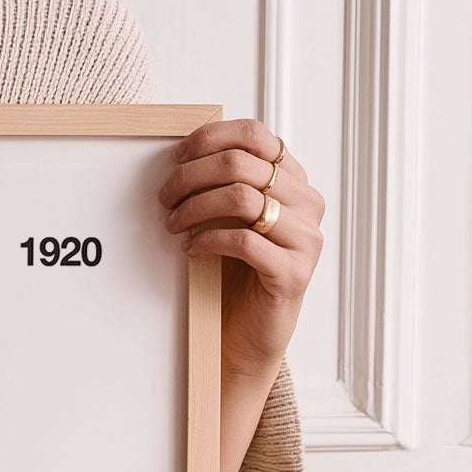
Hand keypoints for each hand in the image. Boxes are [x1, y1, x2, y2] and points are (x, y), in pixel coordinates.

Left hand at [158, 117, 323, 385]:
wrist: (246, 335)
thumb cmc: (233, 273)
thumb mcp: (229, 219)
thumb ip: (223, 185)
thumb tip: (179, 156)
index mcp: (293, 181)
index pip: (256, 135)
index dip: (211, 139)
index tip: (177, 156)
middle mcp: (307, 204)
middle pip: (241, 164)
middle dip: (191, 176)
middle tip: (164, 196)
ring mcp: (305, 239)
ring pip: (242, 198)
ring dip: (195, 207)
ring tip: (172, 223)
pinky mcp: (292, 273)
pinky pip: (242, 241)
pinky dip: (207, 239)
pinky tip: (189, 248)